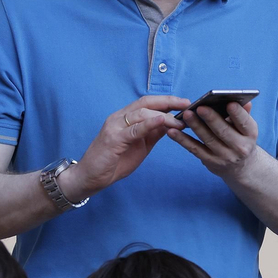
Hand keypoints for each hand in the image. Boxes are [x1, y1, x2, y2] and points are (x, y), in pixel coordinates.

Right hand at [63, 96, 188, 202]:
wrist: (90, 177)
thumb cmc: (113, 162)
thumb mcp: (140, 146)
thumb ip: (152, 134)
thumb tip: (171, 123)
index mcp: (125, 118)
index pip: (147, 103)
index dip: (166, 100)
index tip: (185, 102)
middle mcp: (119, 118)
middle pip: (146, 102)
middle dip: (168, 101)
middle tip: (187, 104)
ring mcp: (115, 126)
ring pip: (141, 113)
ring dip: (163, 115)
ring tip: (179, 120)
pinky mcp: (113, 139)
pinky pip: (134, 129)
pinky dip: (149, 124)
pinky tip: (162, 121)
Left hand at [169, 101, 259, 180]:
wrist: (241, 167)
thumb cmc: (240, 138)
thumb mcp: (246, 128)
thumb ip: (243, 113)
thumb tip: (241, 100)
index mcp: (250, 134)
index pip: (245, 123)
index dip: (238, 114)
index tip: (229, 103)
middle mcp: (239, 147)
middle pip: (224, 132)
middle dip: (212, 119)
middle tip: (200, 107)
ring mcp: (224, 156)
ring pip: (208, 139)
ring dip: (195, 126)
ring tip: (186, 114)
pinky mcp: (210, 162)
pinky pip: (194, 149)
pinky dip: (183, 140)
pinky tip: (172, 131)